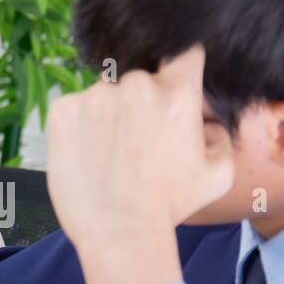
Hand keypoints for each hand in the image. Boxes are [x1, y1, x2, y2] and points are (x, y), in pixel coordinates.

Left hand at [46, 44, 233, 283]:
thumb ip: (219, 134)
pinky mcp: (64, 110)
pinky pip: (74, 108)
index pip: (185, 52)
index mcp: (177, 94)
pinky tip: (88, 156)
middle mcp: (136, 85)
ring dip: (107, 114)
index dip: (180, 65)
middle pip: (138, 78)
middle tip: (136, 142)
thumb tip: (206, 119)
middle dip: (139, 102)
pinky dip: (79, 127)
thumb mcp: (217, 173)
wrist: (119, 232)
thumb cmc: (170, 206)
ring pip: (104, 94)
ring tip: (109, 155)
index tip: (174, 79)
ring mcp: (96, 95)